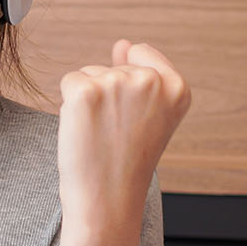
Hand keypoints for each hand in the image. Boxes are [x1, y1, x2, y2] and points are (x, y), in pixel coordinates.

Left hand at [56, 40, 190, 232]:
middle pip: (112, 66)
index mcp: (177, 87)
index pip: (142, 54)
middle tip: (115, 135)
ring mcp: (117, 83)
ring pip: (89, 73)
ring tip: (101, 135)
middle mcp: (151, 80)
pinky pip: (69, 82)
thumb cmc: (127, 163)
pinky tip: (84, 130)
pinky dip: (69, 106)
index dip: (129, 88)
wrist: (107, 201)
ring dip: (88, 101)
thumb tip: (123, 44)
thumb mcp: (150, 117)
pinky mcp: (85, 92)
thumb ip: (141, 74)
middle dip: (107, 96)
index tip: (133, 119)